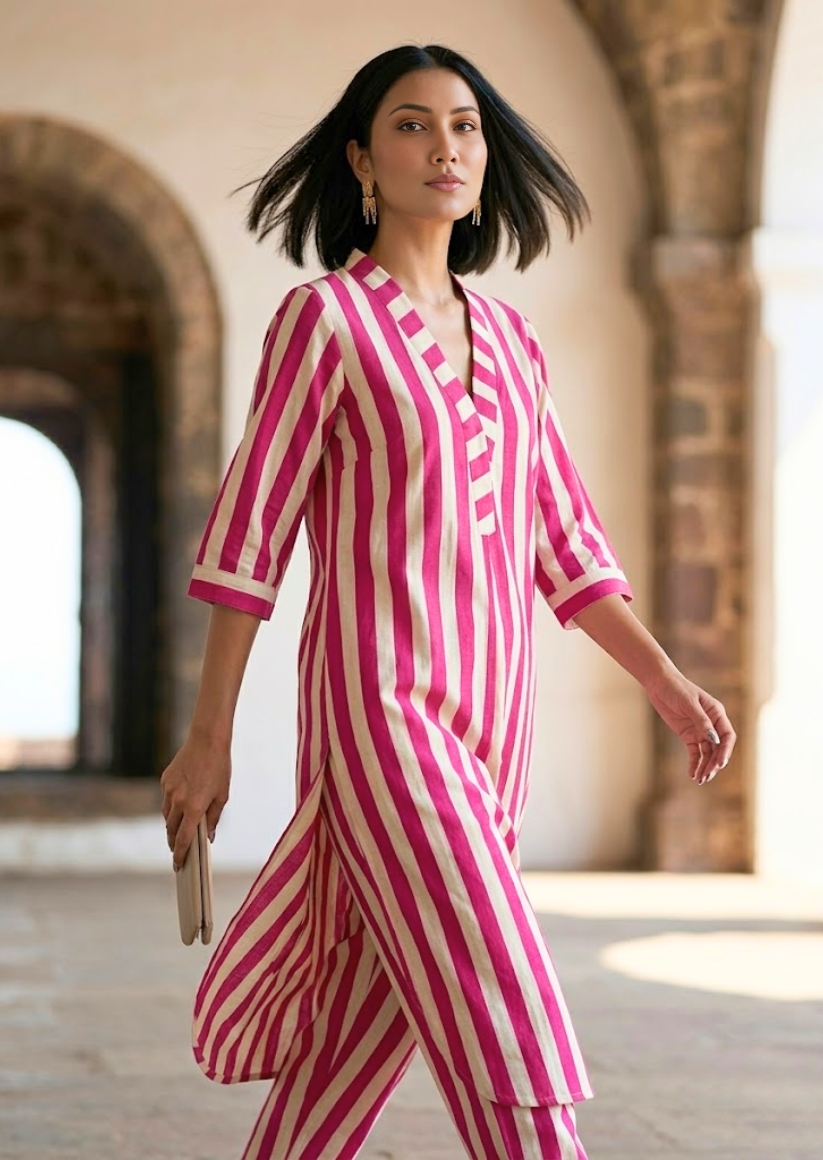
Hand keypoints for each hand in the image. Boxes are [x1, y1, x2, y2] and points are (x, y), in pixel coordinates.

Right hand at [160, 733, 230, 870]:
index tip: (178, 866)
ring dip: (172, 826)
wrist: (207, 740)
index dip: (180, 855)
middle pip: (171, 830)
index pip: (184, 839)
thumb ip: (213, 818)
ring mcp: (169, 790)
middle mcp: (178, 801)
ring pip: (167, 816)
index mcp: (194, 807)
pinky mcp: (165, 780)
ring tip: (179, 830)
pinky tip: (180, 805)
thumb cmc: (219, 768)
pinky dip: (172, 806)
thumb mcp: (222, 795)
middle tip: (178, 851)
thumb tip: (208, 836)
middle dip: (174, 843)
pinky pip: (166, 799)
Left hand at [643, 667, 735, 784]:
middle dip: (714, 763)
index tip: (720, 763)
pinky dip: (694, 763)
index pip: (727, 736)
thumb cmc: (676, 688)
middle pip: (718, 748)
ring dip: (705, 767)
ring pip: (707, 753)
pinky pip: (695, 753)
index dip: (726, 751)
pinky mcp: (688, 735)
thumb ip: (702, 721)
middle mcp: (711, 724)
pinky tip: (692, 774)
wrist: (659, 684)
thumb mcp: (689, 703)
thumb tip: (714, 739)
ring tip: (700, 780)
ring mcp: (700, 731)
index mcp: (717, 713)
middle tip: (707, 776)